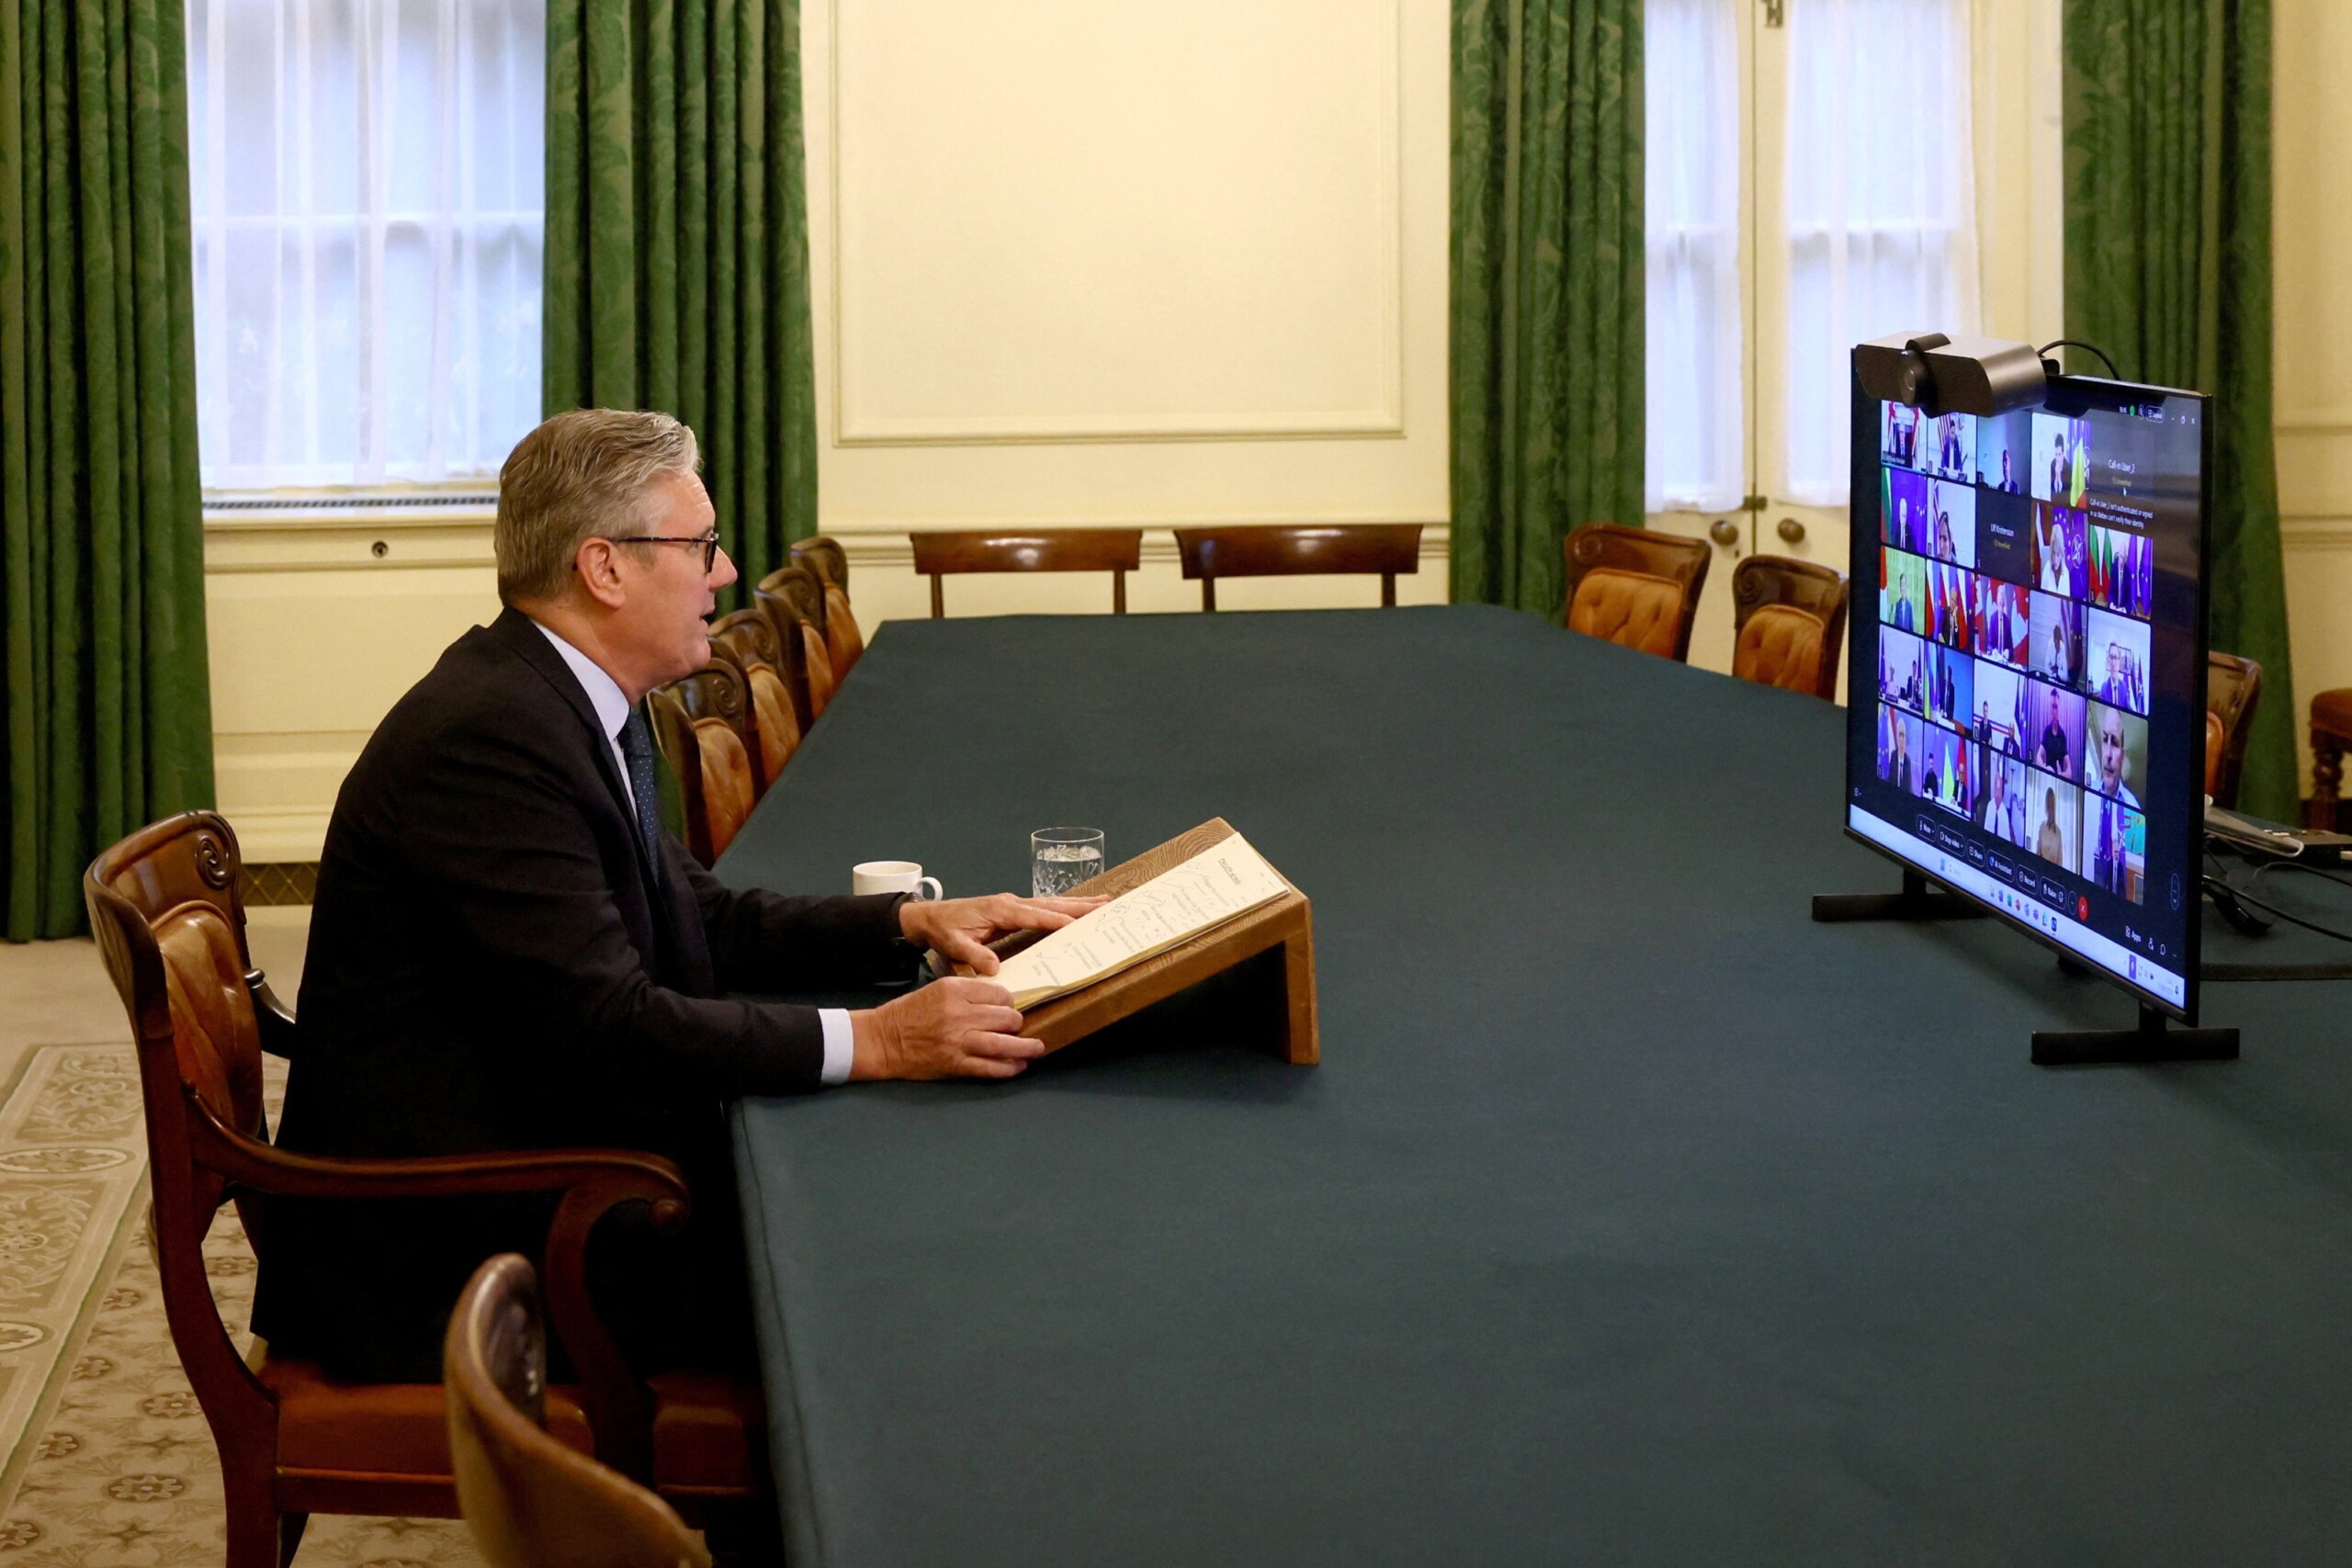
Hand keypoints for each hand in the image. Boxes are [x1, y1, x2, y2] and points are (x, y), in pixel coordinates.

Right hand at [849, 977, 1043, 1080]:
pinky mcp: (955, 1064)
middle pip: (1006, 1017)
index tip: (1010, 1007)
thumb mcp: (938, 990)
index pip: (998, 993)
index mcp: (954, 990)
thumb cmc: (910, 1012)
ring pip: (1003, 1044)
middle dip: (1017, 1023)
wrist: (882, 1040)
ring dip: (1025, 1047)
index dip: (1009, 1001)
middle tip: (1019, 1026)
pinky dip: (1008, 1068)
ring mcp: (958, 1041)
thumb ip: (968, 993)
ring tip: (1036, 1048)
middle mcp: (959, 1014)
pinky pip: (990, 1068)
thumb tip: (1001, 1002)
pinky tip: (1018, 1066)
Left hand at [897, 892, 1104, 975]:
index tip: (1081, 925)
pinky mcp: (1011, 909)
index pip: (1036, 916)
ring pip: (1050, 904)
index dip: (1059, 921)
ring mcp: (1012, 904)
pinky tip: (1073, 911)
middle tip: (1106, 905)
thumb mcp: (954, 946)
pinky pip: (1042, 908)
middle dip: (1079, 906)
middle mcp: (1010, 903)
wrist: (929, 918)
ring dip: (1075, 904)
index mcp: (1000, 911)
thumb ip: (974, 956)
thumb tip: (995, 968)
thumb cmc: (943, 930)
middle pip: (1051, 905)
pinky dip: (1061, 909)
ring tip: (1101, 903)